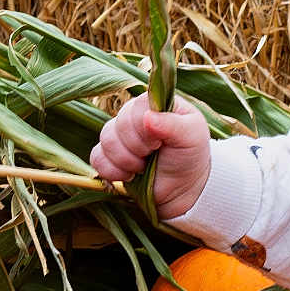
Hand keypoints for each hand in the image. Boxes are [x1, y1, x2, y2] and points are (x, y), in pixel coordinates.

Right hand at [91, 94, 211, 219]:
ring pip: (106, 140)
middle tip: (152, 155)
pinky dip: (112, 170)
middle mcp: (133, 115)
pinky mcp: (109, 156)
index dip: (142, 129)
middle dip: (136, 148)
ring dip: (125, 160)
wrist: (183, 187)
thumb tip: (148, 117)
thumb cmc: (190, 155)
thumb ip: (173, 124)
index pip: (135, 107)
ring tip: (143, 167)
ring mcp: (119, 135)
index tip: (159, 143)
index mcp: (153, 103)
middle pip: (118, 125)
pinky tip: (129, 175)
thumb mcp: (192, 136)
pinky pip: (97, 158)